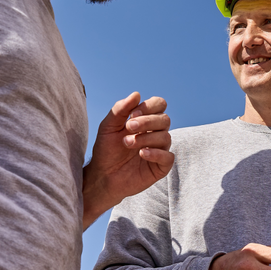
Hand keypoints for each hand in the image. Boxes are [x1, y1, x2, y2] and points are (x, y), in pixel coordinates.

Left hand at [82, 92, 172, 226]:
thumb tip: (136, 94)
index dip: (149, 106)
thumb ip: (120, 109)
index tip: (132, 114)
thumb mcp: (108, 126)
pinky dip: (155, 153)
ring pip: (166, 137)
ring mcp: (160, 150)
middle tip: (128, 128)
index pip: (159, 105)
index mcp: (146, 120)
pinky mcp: (161, 167)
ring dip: (145, 138)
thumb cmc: (106, 150)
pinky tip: (141, 154)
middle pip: (164, 119)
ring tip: (127, 144)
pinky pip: (168, 157)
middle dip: (146, 122)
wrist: (102, 175)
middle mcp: (155, 133)